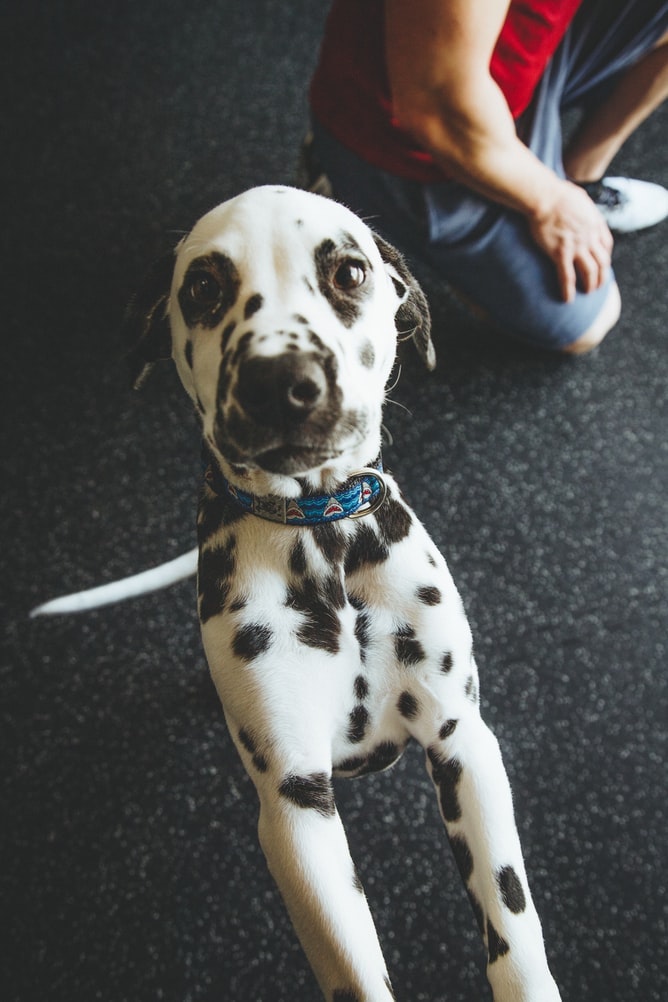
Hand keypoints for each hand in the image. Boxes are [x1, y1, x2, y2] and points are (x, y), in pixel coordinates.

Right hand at [528, 179, 613, 301]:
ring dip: (590, 285)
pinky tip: (567, 299)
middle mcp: (589, 236)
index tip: (600, 264)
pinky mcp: (560, 253)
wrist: (544, 196)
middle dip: (602, 276)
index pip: (606, 244)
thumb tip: (579, 207)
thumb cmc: (557, 192)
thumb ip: (583, 207)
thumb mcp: (579, 197)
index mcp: (594, 222)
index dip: (605, 257)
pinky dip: (568, 290)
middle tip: (597, 285)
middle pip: (603, 262)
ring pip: (590, 272)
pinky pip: (567, 277)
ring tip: (586, 293)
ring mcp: (576, 246)